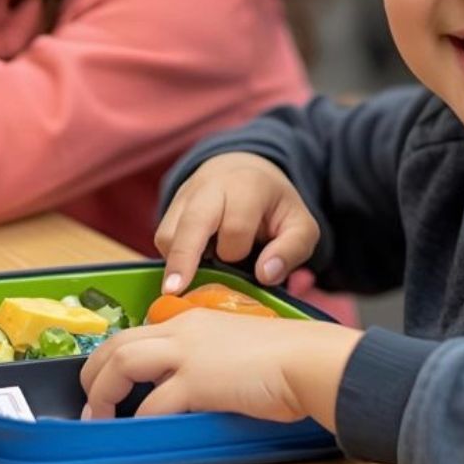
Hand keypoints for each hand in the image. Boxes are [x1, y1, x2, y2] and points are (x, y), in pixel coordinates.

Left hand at [80, 309, 360, 428]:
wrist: (306, 359)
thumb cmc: (284, 359)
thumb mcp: (235, 349)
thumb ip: (208, 360)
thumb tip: (193, 389)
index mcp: (192, 320)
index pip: (138, 333)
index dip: (115, 358)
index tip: (110, 382)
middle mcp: (182, 330)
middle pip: (119, 344)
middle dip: (95, 374)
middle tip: (91, 402)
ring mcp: (187, 353)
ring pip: (123, 363)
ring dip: (104, 392)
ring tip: (99, 417)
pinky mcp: (196, 380)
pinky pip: (153, 403)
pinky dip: (141, 419)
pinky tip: (139, 430)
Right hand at [155, 152, 320, 294]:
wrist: (245, 171)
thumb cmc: (274, 207)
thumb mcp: (300, 225)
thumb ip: (292, 250)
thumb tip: (265, 275)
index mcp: (246, 185)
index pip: (235, 227)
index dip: (239, 251)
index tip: (247, 262)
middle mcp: (209, 186)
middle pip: (191, 224)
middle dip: (183, 259)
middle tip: (175, 292)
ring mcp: (185, 195)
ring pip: (168, 234)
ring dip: (179, 262)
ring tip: (195, 281)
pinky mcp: (170, 208)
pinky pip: (163, 239)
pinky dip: (173, 259)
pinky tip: (193, 268)